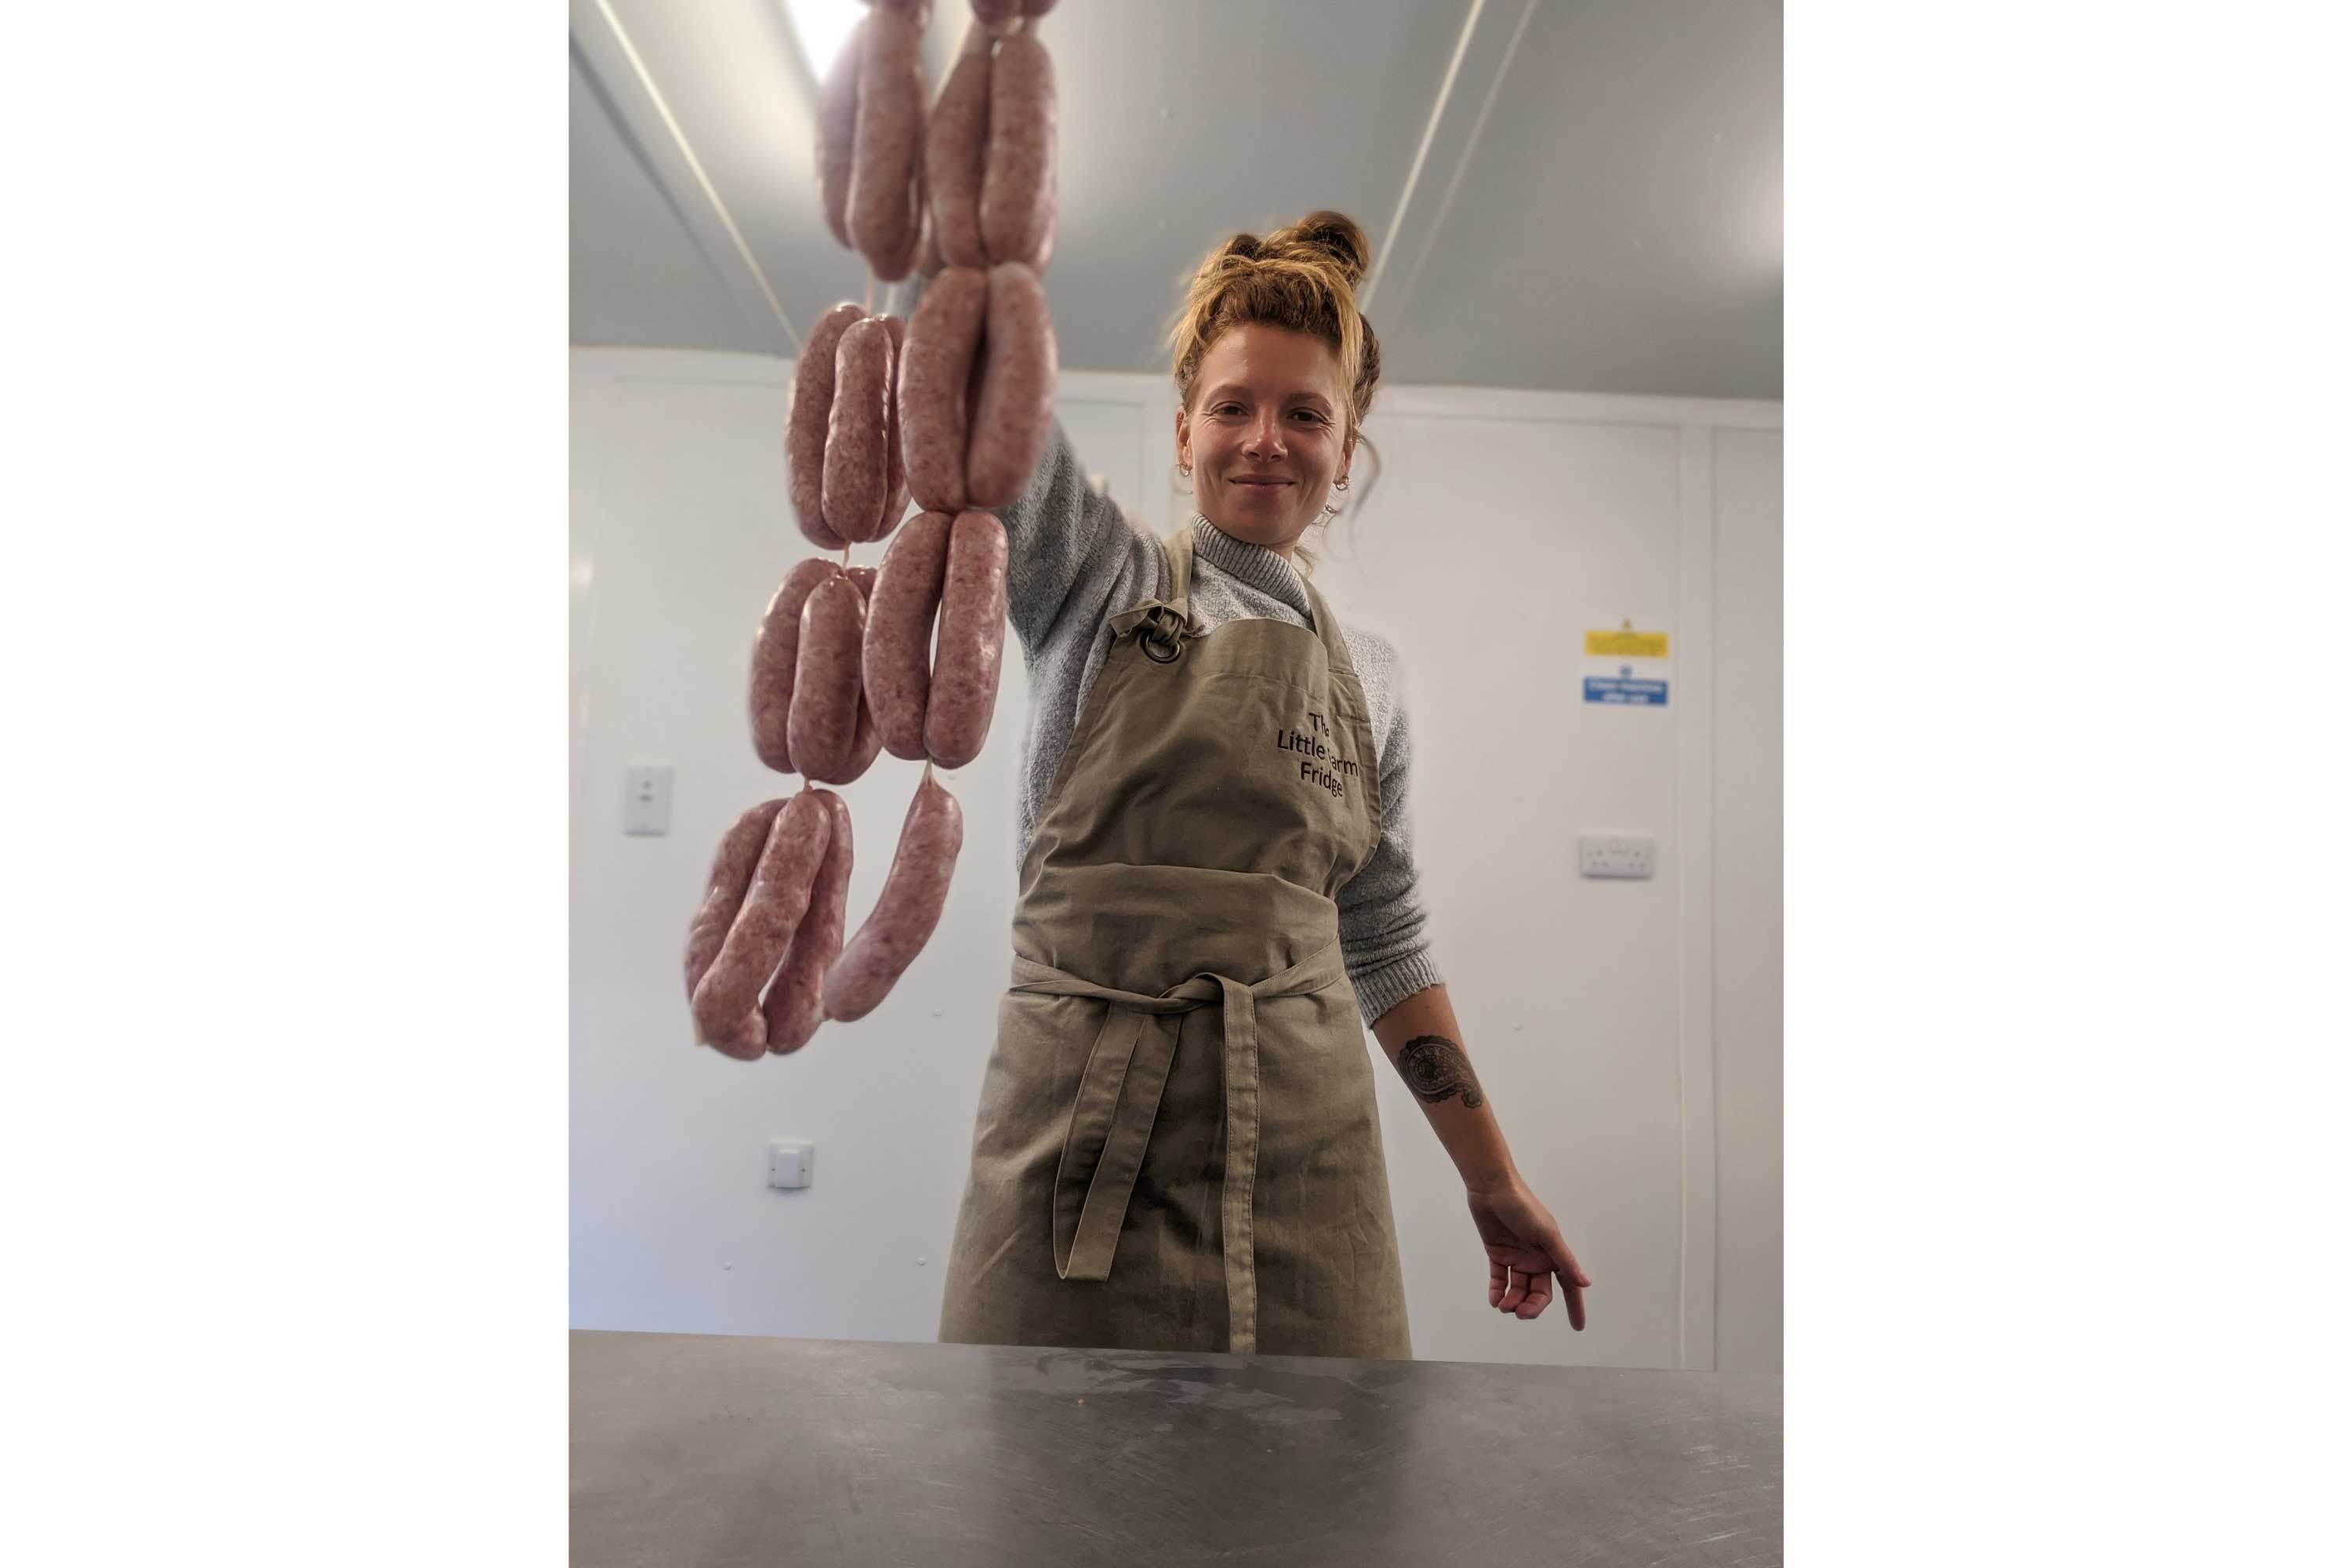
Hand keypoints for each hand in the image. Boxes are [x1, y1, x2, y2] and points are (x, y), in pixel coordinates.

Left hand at [1466, 1175, 1591, 1330]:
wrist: (1492, 1188)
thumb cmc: (1523, 1206)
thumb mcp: (1546, 1234)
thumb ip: (1564, 1259)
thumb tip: (1586, 1283)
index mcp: (1553, 1254)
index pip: (1568, 1285)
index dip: (1575, 1306)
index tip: (1578, 1327)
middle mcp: (1537, 1258)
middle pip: (1539, 1293)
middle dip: (1532, 1307)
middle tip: (1520, 1313)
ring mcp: (1517, 1257)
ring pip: (1518, 1290)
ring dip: (1512, 1302)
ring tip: (1503, 1305)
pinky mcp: (1497, 1254)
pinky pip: (1499, 1280)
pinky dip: (1497, 1292)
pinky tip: (1494, 1299)